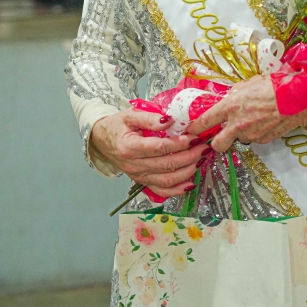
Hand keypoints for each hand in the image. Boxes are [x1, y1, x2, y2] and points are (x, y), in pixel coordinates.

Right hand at [90, 109, 207, 197]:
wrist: (103, 141)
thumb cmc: (118, 126)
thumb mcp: (130, 115)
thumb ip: (150, 117)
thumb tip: (170, 120)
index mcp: (130, 147)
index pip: (159, 148)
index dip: (179, 144)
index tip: (194, 137)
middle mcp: (134, 165)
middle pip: (166, 165)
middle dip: (189, 157)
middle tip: (203, 147)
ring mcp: (138, 176)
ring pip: (167, 180)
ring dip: (187, 172)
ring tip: (200, 160)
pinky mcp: (142, 182)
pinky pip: (161, 190)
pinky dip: (177, 190)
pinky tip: (190, 183)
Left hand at [187, 75, 306, 152]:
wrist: (298, 99)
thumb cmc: (274, 86)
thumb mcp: (249, 83)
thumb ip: (235, 93)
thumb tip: (229, 98)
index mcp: (231, 106)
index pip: (206, 121)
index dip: (195, 128)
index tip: (190, 131)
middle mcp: (238, 124)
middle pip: (217, 144)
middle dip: (216, 142)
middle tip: (219, 135)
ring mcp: (251, 134)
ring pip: (239, 139)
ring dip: (241, 133)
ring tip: (253, 118)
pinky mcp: (263, 140)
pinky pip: (255, 138)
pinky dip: (256, 132)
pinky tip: (265, 121)